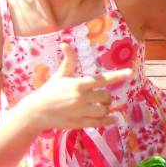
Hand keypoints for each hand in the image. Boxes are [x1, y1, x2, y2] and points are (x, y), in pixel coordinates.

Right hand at [17, 43, 131, 132]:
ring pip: (104, 110)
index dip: (117, 75)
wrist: (35, 112)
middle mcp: (81, 98)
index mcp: (78, 84)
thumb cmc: (49, 91)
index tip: (130, 72)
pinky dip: (108, 121)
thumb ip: (68, 61)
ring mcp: (80, 112)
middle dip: (106, 97)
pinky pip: (98, 123)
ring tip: (100, 107)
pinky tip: (113, 119)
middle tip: (101, 97)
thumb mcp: (60, 75)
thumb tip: (65, 44)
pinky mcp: (79, 123)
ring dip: (106, 109)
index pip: (102, 79)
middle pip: (106, 97)